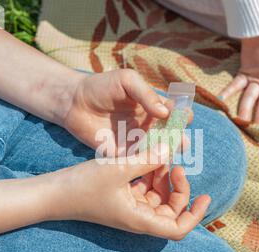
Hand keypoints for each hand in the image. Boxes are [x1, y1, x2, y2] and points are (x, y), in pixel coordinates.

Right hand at [48, 144, 210, 240]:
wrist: (54, 192)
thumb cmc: (83, 186)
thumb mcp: (119, 169)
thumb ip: (148, 159)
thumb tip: (171, 149)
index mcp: (140, 219)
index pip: (178, 229)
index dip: (195, 215)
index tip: (205, 197)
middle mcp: (138, 217)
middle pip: (171, 211)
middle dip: (179, 189)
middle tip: (177, 166)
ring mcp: (130, 207)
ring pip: (158, 197)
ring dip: (164, 178)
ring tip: (161, 156)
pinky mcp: (122, 197)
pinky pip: (144, 188)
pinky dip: (150, 175)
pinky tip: (147, 157)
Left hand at [61, 69, 190, 154]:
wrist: (74, 102)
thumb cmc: (102, 86)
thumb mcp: (127, 81)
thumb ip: (147, 94)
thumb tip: (166, 112)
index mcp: (153, 106)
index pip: (176, 113)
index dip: (183, 116)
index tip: (184, 117)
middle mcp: (149, 125)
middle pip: (172, 136)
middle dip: (180, 140)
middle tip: (181, 143)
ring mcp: (137, 141)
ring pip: (158, 152)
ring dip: (166, 155)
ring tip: (169, 154)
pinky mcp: (124, 154)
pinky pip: (139, 161)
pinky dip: (148, 164)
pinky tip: (152, 164)